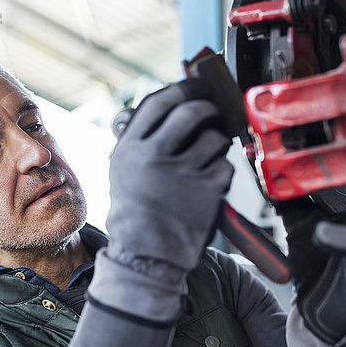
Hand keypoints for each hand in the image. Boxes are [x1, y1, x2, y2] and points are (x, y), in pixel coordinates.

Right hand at [88, 79, 233, 322]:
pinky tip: (212, 182)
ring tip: (211, 154)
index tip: (191, 91)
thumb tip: (150, 112)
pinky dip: (224, 172)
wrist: (145, 254)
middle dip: (207, 109)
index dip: (179, 91)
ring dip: (218, 142)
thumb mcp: (120, 172)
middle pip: (189, 112)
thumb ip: (135, 142)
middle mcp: (153, 158)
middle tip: (212, 114)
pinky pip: (225, 166)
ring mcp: (181, 174)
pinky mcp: (205, 191)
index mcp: (130, 150)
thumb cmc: (135, 212)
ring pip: (214, 138)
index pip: (157, 104)